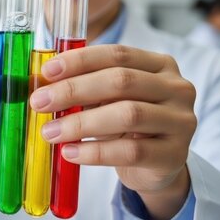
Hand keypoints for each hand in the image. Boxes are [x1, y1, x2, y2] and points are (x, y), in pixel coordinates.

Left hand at [32, 44, 196, 219]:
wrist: (156, 165)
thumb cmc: (126, 124)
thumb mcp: (109, 99)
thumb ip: (84, 87)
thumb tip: (39, 83)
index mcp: (159, 65)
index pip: (117, 54)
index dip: (80, 60)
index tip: (47, 71)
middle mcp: (176, 88)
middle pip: (121, 81)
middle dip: (73, 90)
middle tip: (40, 102)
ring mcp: (180, 122)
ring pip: (127, 115)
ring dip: (80, 124)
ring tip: (50, 132)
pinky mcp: (174, 155)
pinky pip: (130, 151)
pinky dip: (94, 152)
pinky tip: (70, 152)